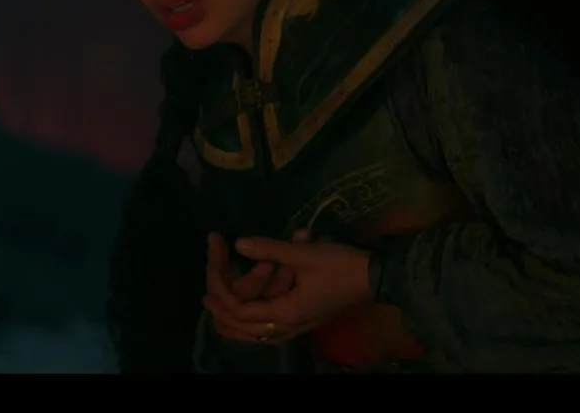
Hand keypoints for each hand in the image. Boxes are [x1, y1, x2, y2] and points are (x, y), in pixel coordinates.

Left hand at [205, 235, 371, 345]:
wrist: (373, 276)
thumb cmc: (339, 265)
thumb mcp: (303, 253)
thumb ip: (269, 249)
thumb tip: (238, 244)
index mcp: (285, 312)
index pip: (242, 310)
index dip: (222, 291)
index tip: (211, 272)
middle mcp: (288, 326)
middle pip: (244, 328)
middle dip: (222, 311)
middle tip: (206, 296)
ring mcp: (296, 326)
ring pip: (256, 334)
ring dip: (235, 322)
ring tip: (218, 311)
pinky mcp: (302, 320)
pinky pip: (269, 331)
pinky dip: (252, 325)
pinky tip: (248, 317)